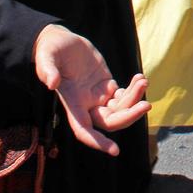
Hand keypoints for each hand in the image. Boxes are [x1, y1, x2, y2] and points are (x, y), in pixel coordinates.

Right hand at [33, 24, 150, 154]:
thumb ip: (47, 70)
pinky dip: (135, 90)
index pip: (84, 130)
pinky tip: (140, 78)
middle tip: (146, 105)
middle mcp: (86, 104)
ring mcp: (98, 95)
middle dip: (129, 116)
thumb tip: (52, 83)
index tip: (115, 151)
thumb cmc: (50, 50)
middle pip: (110, 122)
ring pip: (121, 108)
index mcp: (72, 103)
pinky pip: (124, 96)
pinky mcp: (107, 84)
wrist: (60, 40)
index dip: (97, 141)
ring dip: (135, 98)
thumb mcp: (46, 57)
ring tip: (143, 81)